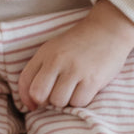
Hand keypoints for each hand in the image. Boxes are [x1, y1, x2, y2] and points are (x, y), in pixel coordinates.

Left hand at [17, 1, 133, 111]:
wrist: (108, 30)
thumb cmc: (80, 43)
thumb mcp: (54, 49)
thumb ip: (41, 70)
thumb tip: (32, 103)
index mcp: (45, 53)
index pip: (25, 81)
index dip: (26, 97)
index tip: (34, 104)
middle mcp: (57, 60)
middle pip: (39, 95)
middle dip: (45, 101)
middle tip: (56, 95)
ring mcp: (75, 70)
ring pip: (59, 102)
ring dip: (65, 101)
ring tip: (73, 90)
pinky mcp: (93, 79)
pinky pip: (78, 102)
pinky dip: (81, 100)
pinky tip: (85, 89)